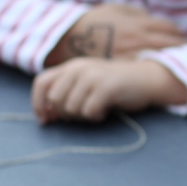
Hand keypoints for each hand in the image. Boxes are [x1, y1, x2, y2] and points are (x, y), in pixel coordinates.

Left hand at [31, 58, 186, 122]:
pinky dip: (96, 117)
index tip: (45, 119)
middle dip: (65, 113)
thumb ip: (67, 96)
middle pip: (55, 99)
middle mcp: (79, 68)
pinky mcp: (106, 87)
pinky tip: (105, 112)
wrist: (149, 79)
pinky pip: (89, 111)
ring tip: (97, 111)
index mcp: (72, 66)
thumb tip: (45, 117)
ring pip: (71, 107)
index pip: (41, 83)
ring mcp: (93, 76)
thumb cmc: (118, 86)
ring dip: (83, 116)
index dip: (37, 103)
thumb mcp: (89, 87)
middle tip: (83, 114)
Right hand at [45, 4, 186, 65]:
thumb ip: (137, 13)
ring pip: (163, 58)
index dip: (179, 34)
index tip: (183, 38)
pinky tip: (162, 70)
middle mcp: (139, 40)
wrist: (70, 39)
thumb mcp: (117, 9)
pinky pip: (148, 69)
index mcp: (139, 23)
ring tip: (181, 62)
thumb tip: (153, 18)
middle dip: (183, 47)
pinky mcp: (125, 68)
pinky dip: (157, 68)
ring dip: (175, 58)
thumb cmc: (95, 22)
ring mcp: (133, 56)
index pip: (170, 29)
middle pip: (172, 44)